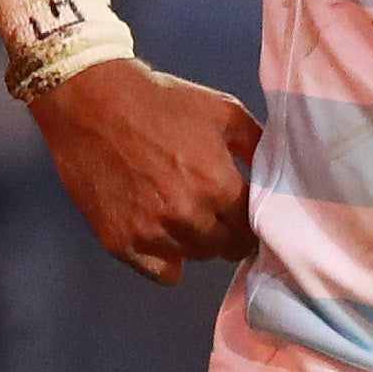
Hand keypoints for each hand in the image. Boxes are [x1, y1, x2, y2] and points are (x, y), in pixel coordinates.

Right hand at [27, 55, 258, 283]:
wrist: (90, 98)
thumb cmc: (161, 100)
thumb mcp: (224, 112)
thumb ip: (258, 145)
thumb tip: (282, 170)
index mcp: (218, 186)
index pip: (254, 227)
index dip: (254, 222)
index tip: (247, 216)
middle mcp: (187, 216)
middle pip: (227, 247)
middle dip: (229, 234)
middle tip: (218, 216)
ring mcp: (150, 232)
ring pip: (195, 257)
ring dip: (197, 243)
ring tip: (186, 216)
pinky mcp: (118, 241)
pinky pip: (160, 272)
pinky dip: (166, 259)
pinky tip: (164, 237)